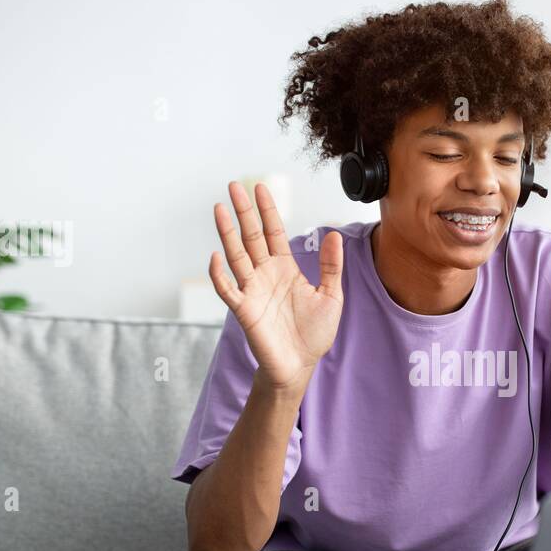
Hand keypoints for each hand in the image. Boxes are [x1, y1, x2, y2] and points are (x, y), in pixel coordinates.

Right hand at [209, 181, 343, 393]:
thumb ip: (332, 266)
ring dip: (226, 233)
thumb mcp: (331, 295)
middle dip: (242, 211)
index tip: (260, 188)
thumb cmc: (314, 333)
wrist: (301, 365)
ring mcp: (252, 290)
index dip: (266, 210)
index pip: (273, 232)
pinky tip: (216, 257)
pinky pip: (228, 289)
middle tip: (233, 185)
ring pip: (236, 255)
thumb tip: (334, 235)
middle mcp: (264, 274)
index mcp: (284, 268)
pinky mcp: (244, 310)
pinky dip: (220, 274)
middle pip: (250, 236)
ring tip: (218, 209)